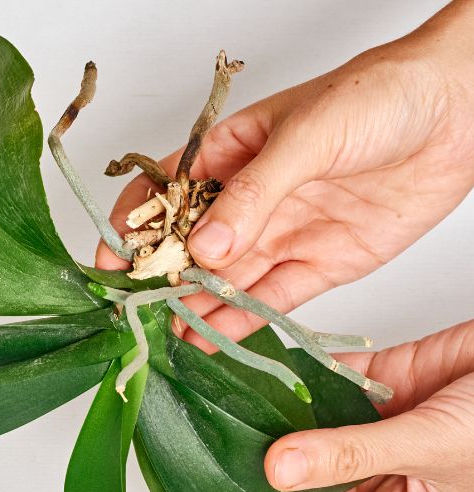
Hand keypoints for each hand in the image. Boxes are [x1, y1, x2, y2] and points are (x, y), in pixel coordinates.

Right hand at [99, 0, 473, 347]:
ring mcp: (281, 234)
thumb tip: (205, 247)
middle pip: (190, 248)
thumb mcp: (307, 136)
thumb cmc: (380, 96)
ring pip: (227, 280)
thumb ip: (254, 195)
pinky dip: (241, 320)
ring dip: (197, 307)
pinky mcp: (318, 265)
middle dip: (161, 280)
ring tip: (170, 334)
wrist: (462, 110)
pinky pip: (271, 299)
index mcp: (229, 155)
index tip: (111, 263)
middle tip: (137, 313)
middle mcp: (249, 201)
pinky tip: (211, 337)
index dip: (132, 228)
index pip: (164, 194)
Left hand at [161, 320, 473, 491]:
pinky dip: (280, 383)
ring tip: (191, 436)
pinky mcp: (371, 388)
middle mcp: (372, 483)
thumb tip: (274, 471)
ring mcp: (368, 435)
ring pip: (294, 447)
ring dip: (245, 443)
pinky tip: (239, 376)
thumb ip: (352, 456)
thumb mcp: (431, 450)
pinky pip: (314, 391)